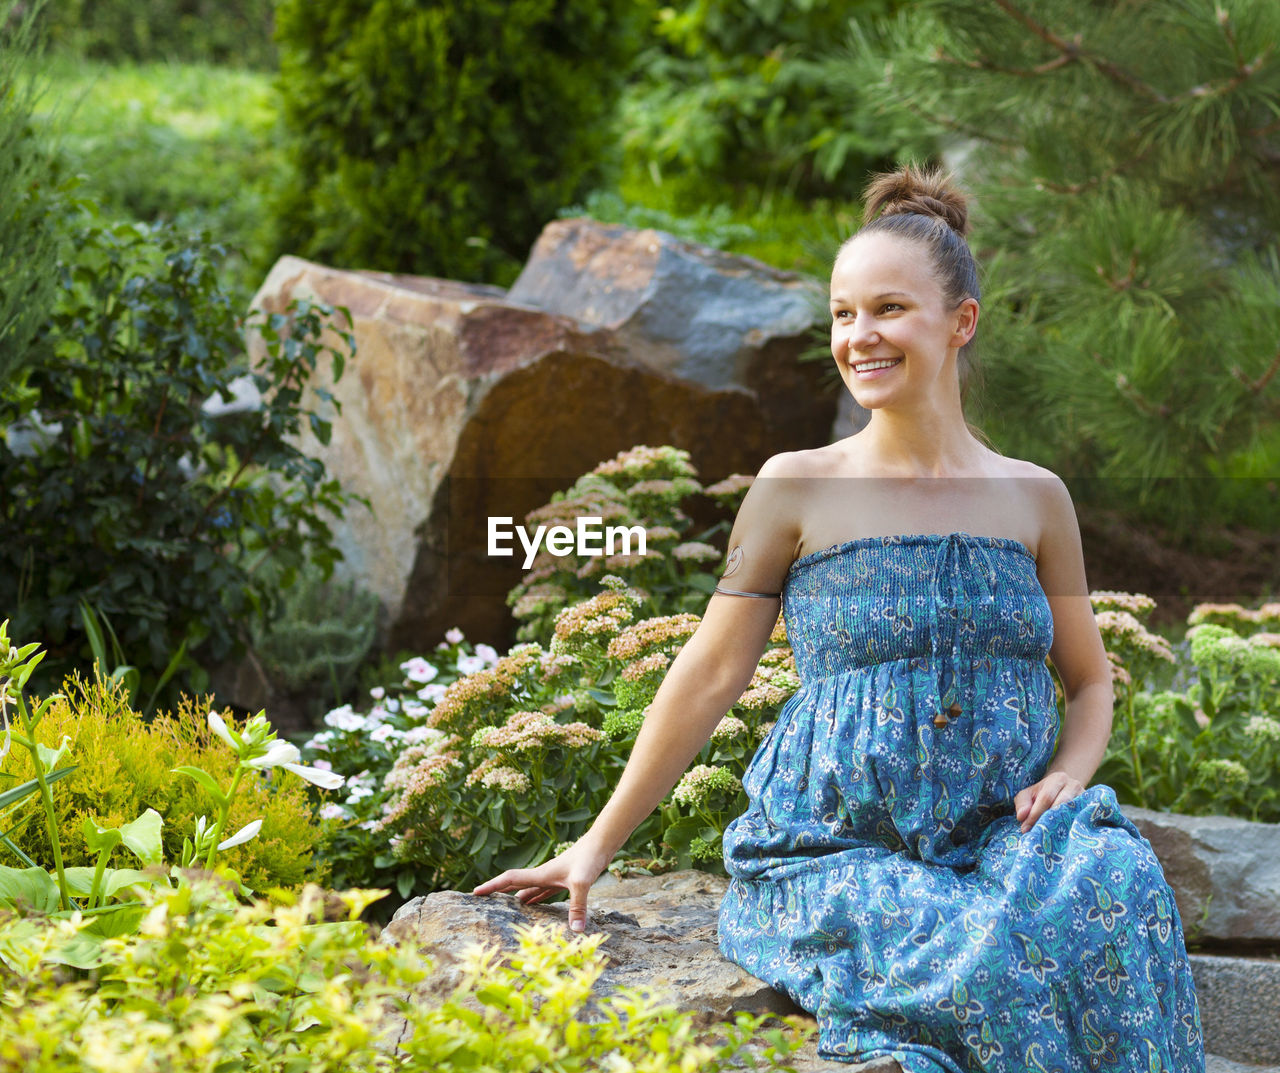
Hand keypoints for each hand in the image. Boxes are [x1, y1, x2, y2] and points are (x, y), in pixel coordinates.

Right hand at [471, 840, 609, 932]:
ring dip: (515, 898)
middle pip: (514, 885)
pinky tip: (532, 907)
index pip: (510, 879)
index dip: (492, 885)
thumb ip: (577, 906)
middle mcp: (543, 875)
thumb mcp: (582, 883)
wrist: (602, 843)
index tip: (475, 893)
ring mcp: (553, 877)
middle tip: (481, 902)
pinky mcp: (564, 880)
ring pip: (528, 889)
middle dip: (498, 893)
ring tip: (503, 910)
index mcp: (540, 874)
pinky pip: (543, 892)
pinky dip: (535, 899)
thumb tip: (575, 931)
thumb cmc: (590, 858)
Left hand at [1014, 771, 1084, 832]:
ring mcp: (1085, 797)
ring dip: (1059, 826)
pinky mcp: (1091, 808)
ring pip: (1071, 813)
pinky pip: (1080, 819)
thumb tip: (1021, 816)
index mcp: (1057, 779)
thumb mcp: (1028, 794)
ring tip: (1048, 836)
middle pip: (1060, 805)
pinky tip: (1062, 836)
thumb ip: (1022, 803)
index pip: (1046, 798)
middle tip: (1037, 834)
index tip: (1025, 828)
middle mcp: (1074, 785)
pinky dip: (1070, 828)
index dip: (1035, 814)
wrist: (1064, 789)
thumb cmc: (1042, 793)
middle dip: (1046, 821)